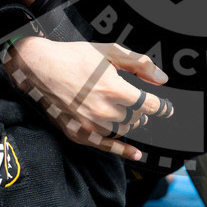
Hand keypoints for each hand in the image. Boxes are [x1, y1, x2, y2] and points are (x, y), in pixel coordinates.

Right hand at [3, 38, 172, 159]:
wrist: (38, 67)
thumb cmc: (74, 56)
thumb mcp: (109, 52)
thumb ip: (138, 64)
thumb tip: (162, 78)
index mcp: (113, 88)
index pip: (148, 104)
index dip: (162, 107)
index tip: (168, 108)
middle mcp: (103, 109)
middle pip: (136, 118)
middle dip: (141, 111)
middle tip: (140, 104)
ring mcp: (90, 124)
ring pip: (123, 129)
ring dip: (131, 122)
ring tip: (131, 114)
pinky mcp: (78, 133)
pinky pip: (105, 146)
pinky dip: (122, 151)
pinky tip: (136, 154)